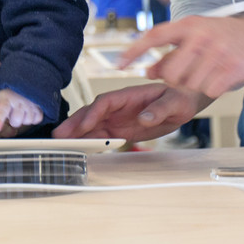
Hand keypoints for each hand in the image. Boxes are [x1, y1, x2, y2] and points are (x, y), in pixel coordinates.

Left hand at [0, 89, 42, 132]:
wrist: (27, 78)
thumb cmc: (10, 88)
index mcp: (6, 97)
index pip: (2, 109)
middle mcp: (19, 100)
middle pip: (16, 121)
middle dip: (13, 120)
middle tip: (13, 111)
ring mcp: (31, 103)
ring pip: (27, 121)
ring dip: (24, 118)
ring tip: (22, 109)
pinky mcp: (40, 105)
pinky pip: (37, 119)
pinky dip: (34, 117)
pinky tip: (30, 110)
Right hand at [53, 84, 208, 141]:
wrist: (184, 102)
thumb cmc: (179, 97)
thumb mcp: (173, 102)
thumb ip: (158, 109)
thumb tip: (144, 118)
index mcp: (128, 95)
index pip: (104, 103)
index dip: (92, 114)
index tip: (83, 126)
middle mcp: (119, 106)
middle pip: (91, 113)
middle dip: (75, 124)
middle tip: (59, 136)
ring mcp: (118, 117)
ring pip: (93, 125)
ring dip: (78, 134)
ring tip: (63, 144)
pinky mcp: (121, 129)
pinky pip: (102, 134)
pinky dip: (90, 141)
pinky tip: (80, 148)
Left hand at [116, 14, 243, 97]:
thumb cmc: (230, 37)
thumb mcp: (199, 37)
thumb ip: (173, 52)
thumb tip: (147, 71)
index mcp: (189, 25)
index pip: (153, 37)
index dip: (133, 51)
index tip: (118, 64)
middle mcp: (201, 36)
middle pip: (171, 73)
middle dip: (177, 81)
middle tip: (193, 74)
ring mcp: (218, 52)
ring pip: (190, 85)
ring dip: (198, 85)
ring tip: (213, 71)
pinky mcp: (233, 69)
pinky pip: (211, 91)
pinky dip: (215, 89)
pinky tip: (224, 76)